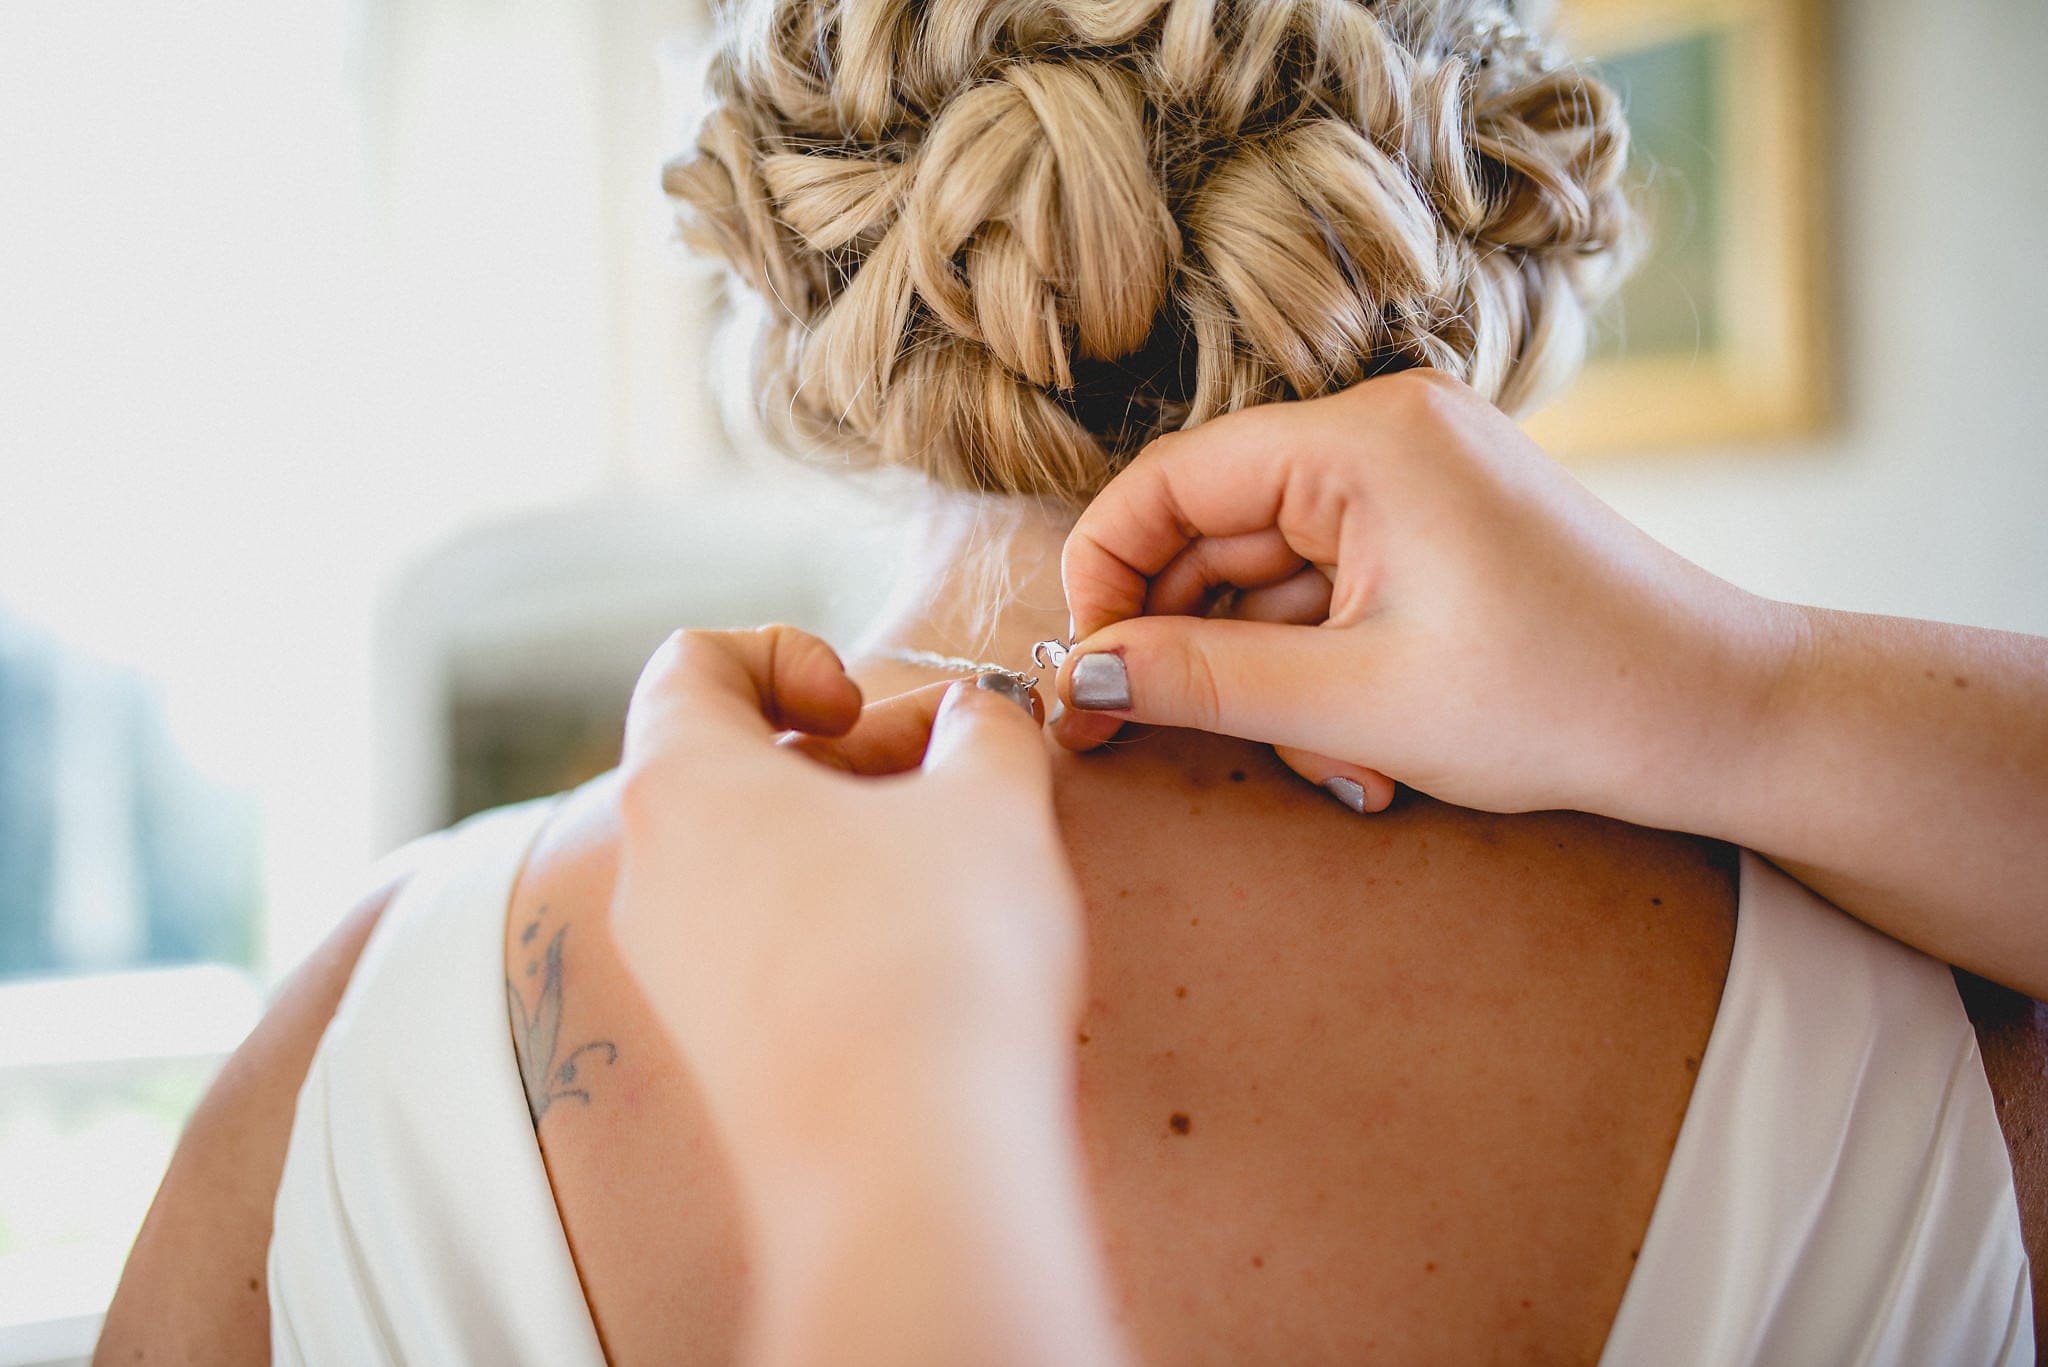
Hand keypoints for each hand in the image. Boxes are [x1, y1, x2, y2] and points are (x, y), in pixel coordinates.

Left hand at [610, 626, 1084, 1176]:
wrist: (906, 1165)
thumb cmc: (935, 957)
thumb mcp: (990, 803)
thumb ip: (981, 730)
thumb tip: (975, 717)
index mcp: (681, 784)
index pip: (691, 663)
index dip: (788, 653)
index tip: (863, 706)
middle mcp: (649, 874)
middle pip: (730, 761)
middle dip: (849, 750)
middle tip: (947, 776)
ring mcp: (673, 970)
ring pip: (751, 853)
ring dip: (851, 831)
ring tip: (954, 860)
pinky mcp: (716, 1047)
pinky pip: (761, 937)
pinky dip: (836, 910)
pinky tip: (929, 946)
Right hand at [1052, 368, 1791, 827]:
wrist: (1721, 719)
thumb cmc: (1562, 698)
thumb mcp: (1357, 702)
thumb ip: (1201, 682)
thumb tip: (1080, 676)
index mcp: (1363, 440)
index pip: (1171, 483)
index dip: (1105, 577)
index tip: (1083, 673)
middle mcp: (1385, 436)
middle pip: (1215, 534)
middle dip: (1192, 647)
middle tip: (1146, 743)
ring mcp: (1417, 484)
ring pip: (1271, 579)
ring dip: (1270, 681)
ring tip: (1332, 767)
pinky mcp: (1439, 533)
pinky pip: (1332, 594)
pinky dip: (1325, 673)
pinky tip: (1365, 752)